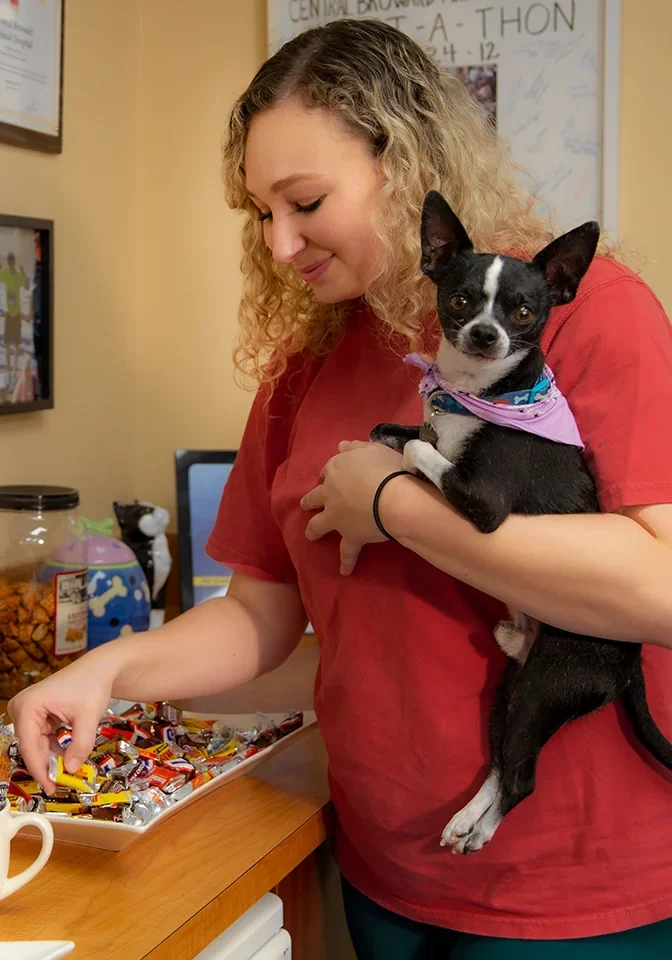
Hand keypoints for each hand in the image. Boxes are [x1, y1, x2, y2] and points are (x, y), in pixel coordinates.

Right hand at [8, 649, 115, 791]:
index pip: (30, 746)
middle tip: (61, 784)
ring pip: (36, 746)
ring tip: (67, 772)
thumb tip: (71, 770)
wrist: (99, 669)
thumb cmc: (92, 685)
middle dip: (46, 765)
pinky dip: (53, 750)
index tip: (51, 787)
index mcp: (28, 706)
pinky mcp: (35, 716)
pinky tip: (66, 758)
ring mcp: (27, 712)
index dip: (40, 770)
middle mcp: (22, 708)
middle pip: (31, 747)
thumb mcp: (88, 717)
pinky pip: (41, 739)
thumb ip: (80, 745)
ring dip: (50, 759)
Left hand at [300, 440, 404, 574]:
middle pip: (315, 497)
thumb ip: (356, 447)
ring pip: (318, 524)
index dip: (330, 475)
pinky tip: (344, 571)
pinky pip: (347, 551)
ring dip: (313, 530)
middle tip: (308, 504)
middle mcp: (330, 492)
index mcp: (336, 469)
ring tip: (310, 535)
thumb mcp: (373, 449)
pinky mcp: (350, 536)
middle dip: (310, 501)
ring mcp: (337, 516)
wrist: (394, 498)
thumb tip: (341, 445)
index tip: (332, 477)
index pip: (328, 470)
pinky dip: (346, 561)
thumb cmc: (387, 469)